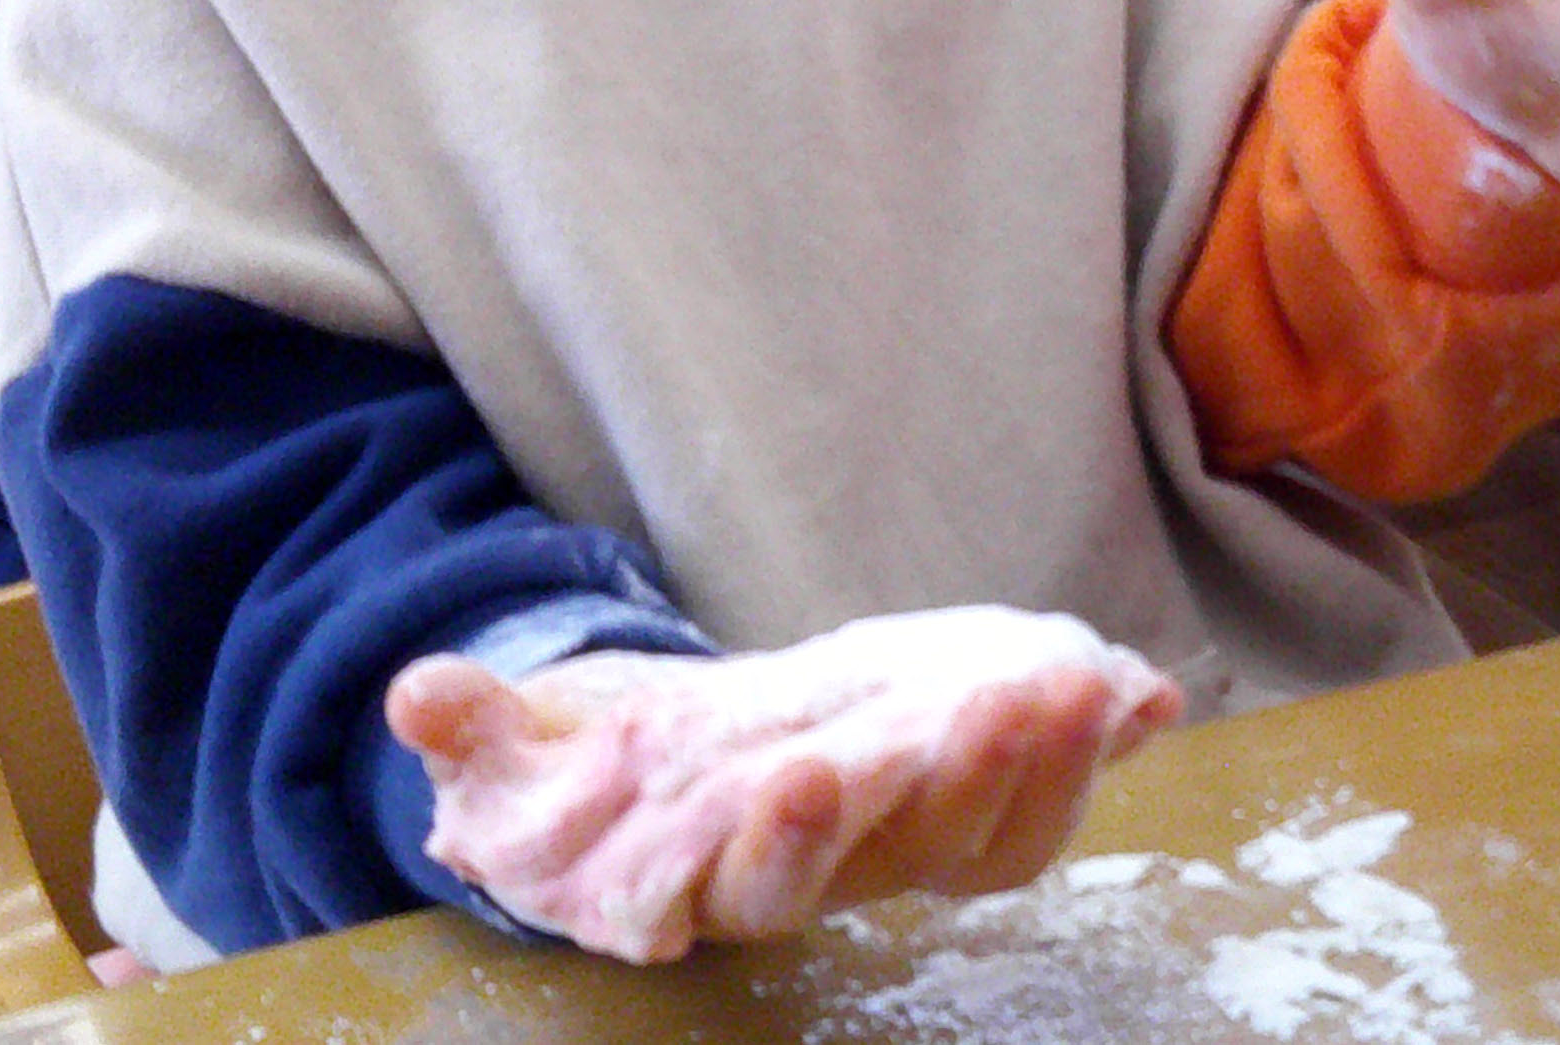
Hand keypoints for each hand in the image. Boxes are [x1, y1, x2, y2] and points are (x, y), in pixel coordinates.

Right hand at [386, 609, 1183, 962]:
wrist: (658, 799)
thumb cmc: (577, 787)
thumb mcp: (507, 763)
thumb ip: (468, 736)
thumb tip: (415, 695)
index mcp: (708, 880)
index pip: (755, 879)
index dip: (784, 835)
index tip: (800, 769)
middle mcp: (820, 879)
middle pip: (898, 853)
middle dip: (948, 784)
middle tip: (992, 709)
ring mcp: (900, 847)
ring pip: (986, 833)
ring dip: (1042, 764)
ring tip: (1080, 681)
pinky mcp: (962, 807)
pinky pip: (1041, 800)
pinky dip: (1096, 749)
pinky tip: (1144, 692)